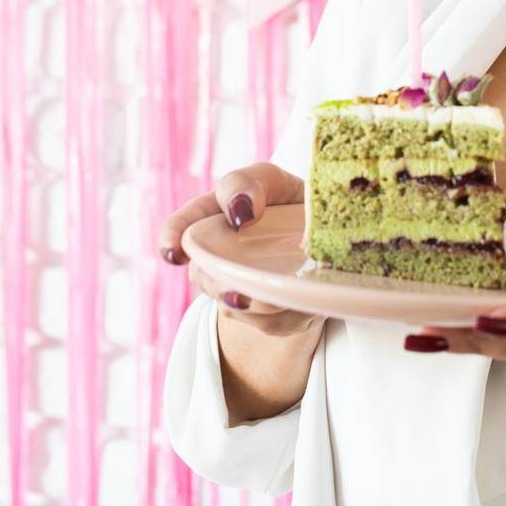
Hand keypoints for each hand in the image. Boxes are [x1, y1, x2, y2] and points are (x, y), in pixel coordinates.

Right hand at [157, 162, 323, 339]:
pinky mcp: (265, 317)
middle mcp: (219, 257)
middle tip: (237, 295)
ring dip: (261, 305)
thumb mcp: (275, 182)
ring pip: (237, 307)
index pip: (183, 225)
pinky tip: (305, 302)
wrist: (332, 243)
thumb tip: (240, 212)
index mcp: (215, 218)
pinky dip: (291, 314)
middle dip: (219, 288)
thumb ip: (250, 184)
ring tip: (287, 295)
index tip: (174, 253)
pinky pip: (271, 324)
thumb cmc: (295, 202)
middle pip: (205, 276)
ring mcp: (239, 289)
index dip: (172, 237)